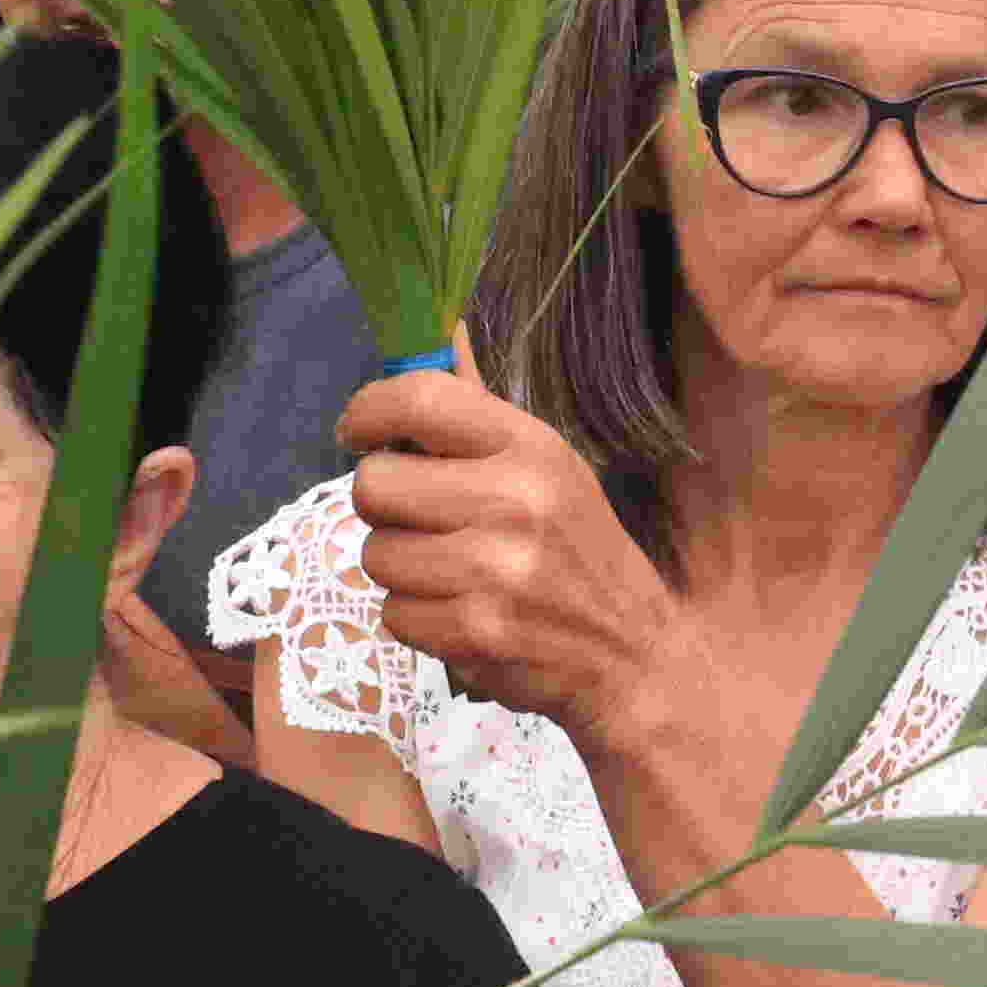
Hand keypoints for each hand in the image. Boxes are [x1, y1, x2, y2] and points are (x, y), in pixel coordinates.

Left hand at [343, 368, 686, 732]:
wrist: (629, 653)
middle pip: (373, 485)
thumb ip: (484, 409)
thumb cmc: (577, 549)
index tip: (356, 433)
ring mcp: (494, 569)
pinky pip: (392, 613)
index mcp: (530, 447)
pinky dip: (415, 618)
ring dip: (400, 568)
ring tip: (450, 573)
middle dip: (382, 505)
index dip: (367, 411)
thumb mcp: (549, 467)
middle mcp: (514, 500)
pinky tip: (460, 613)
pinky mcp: (476, 630)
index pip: (418, 399)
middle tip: (417, 518)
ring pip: (376, 554)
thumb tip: (444, 334)